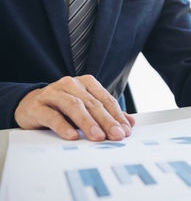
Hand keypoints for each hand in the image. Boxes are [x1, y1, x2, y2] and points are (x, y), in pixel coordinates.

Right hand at [15, 75, 134, 140]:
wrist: (31, 105)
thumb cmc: (64, 108)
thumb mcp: (87, 109)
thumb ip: (108, 114)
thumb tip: (130, 124)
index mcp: (87, 83)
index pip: (106, 100)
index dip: (117, 116)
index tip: (126, 131)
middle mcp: (71, 84)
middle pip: (93, 103)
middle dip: (107, 121)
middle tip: (117, 136)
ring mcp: (53, 93)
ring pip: (74, 106)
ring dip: (88, 123)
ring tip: (98, 137)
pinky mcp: (38, 106)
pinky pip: (52, 116)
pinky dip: (63, 126)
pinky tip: (72, 136)